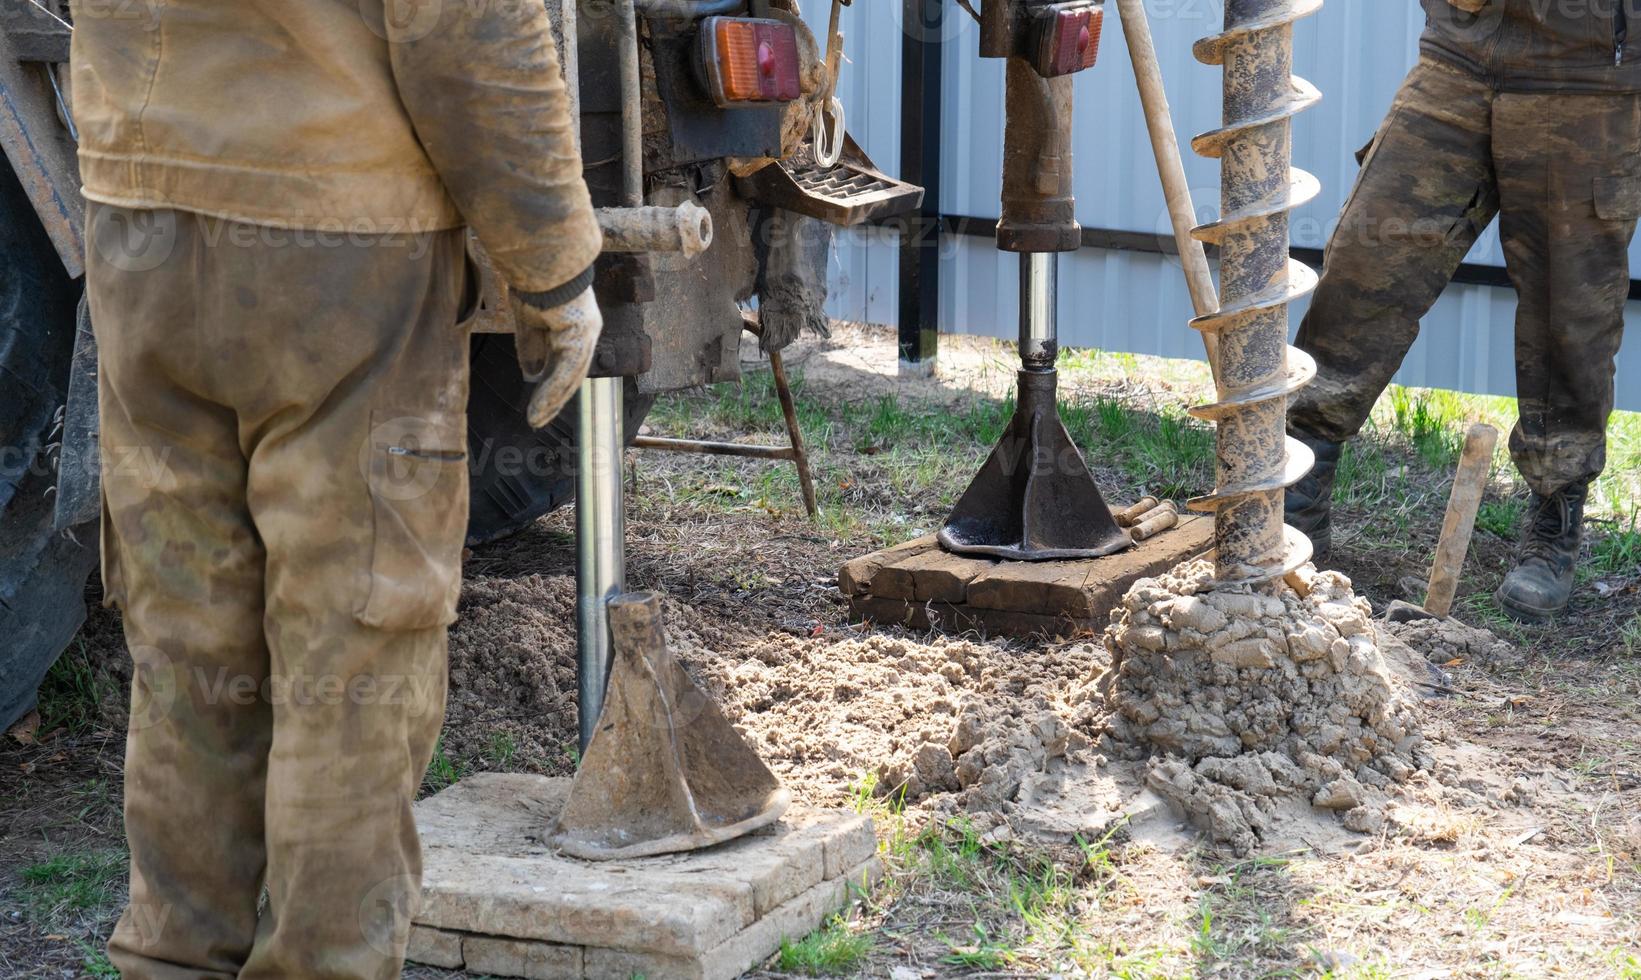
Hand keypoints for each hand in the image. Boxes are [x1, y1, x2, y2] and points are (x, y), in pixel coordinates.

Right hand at [513, 287, 601, 427]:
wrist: (539, 260)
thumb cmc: (534, 281)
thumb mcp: (529, 320)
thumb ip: (532, 346)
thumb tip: (532, 373)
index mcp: (575, 327)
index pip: (566, 364)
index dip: (552, 386)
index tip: (538, 405)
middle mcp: (586, 332)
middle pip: (571, 375)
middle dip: (553, 400)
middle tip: (537, 420)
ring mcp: (586, 333)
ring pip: (570, 377)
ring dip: (552, 401)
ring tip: (536, 419)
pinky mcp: (580, 334)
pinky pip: (568, 370)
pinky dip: (553, 390)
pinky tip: (542, 406)